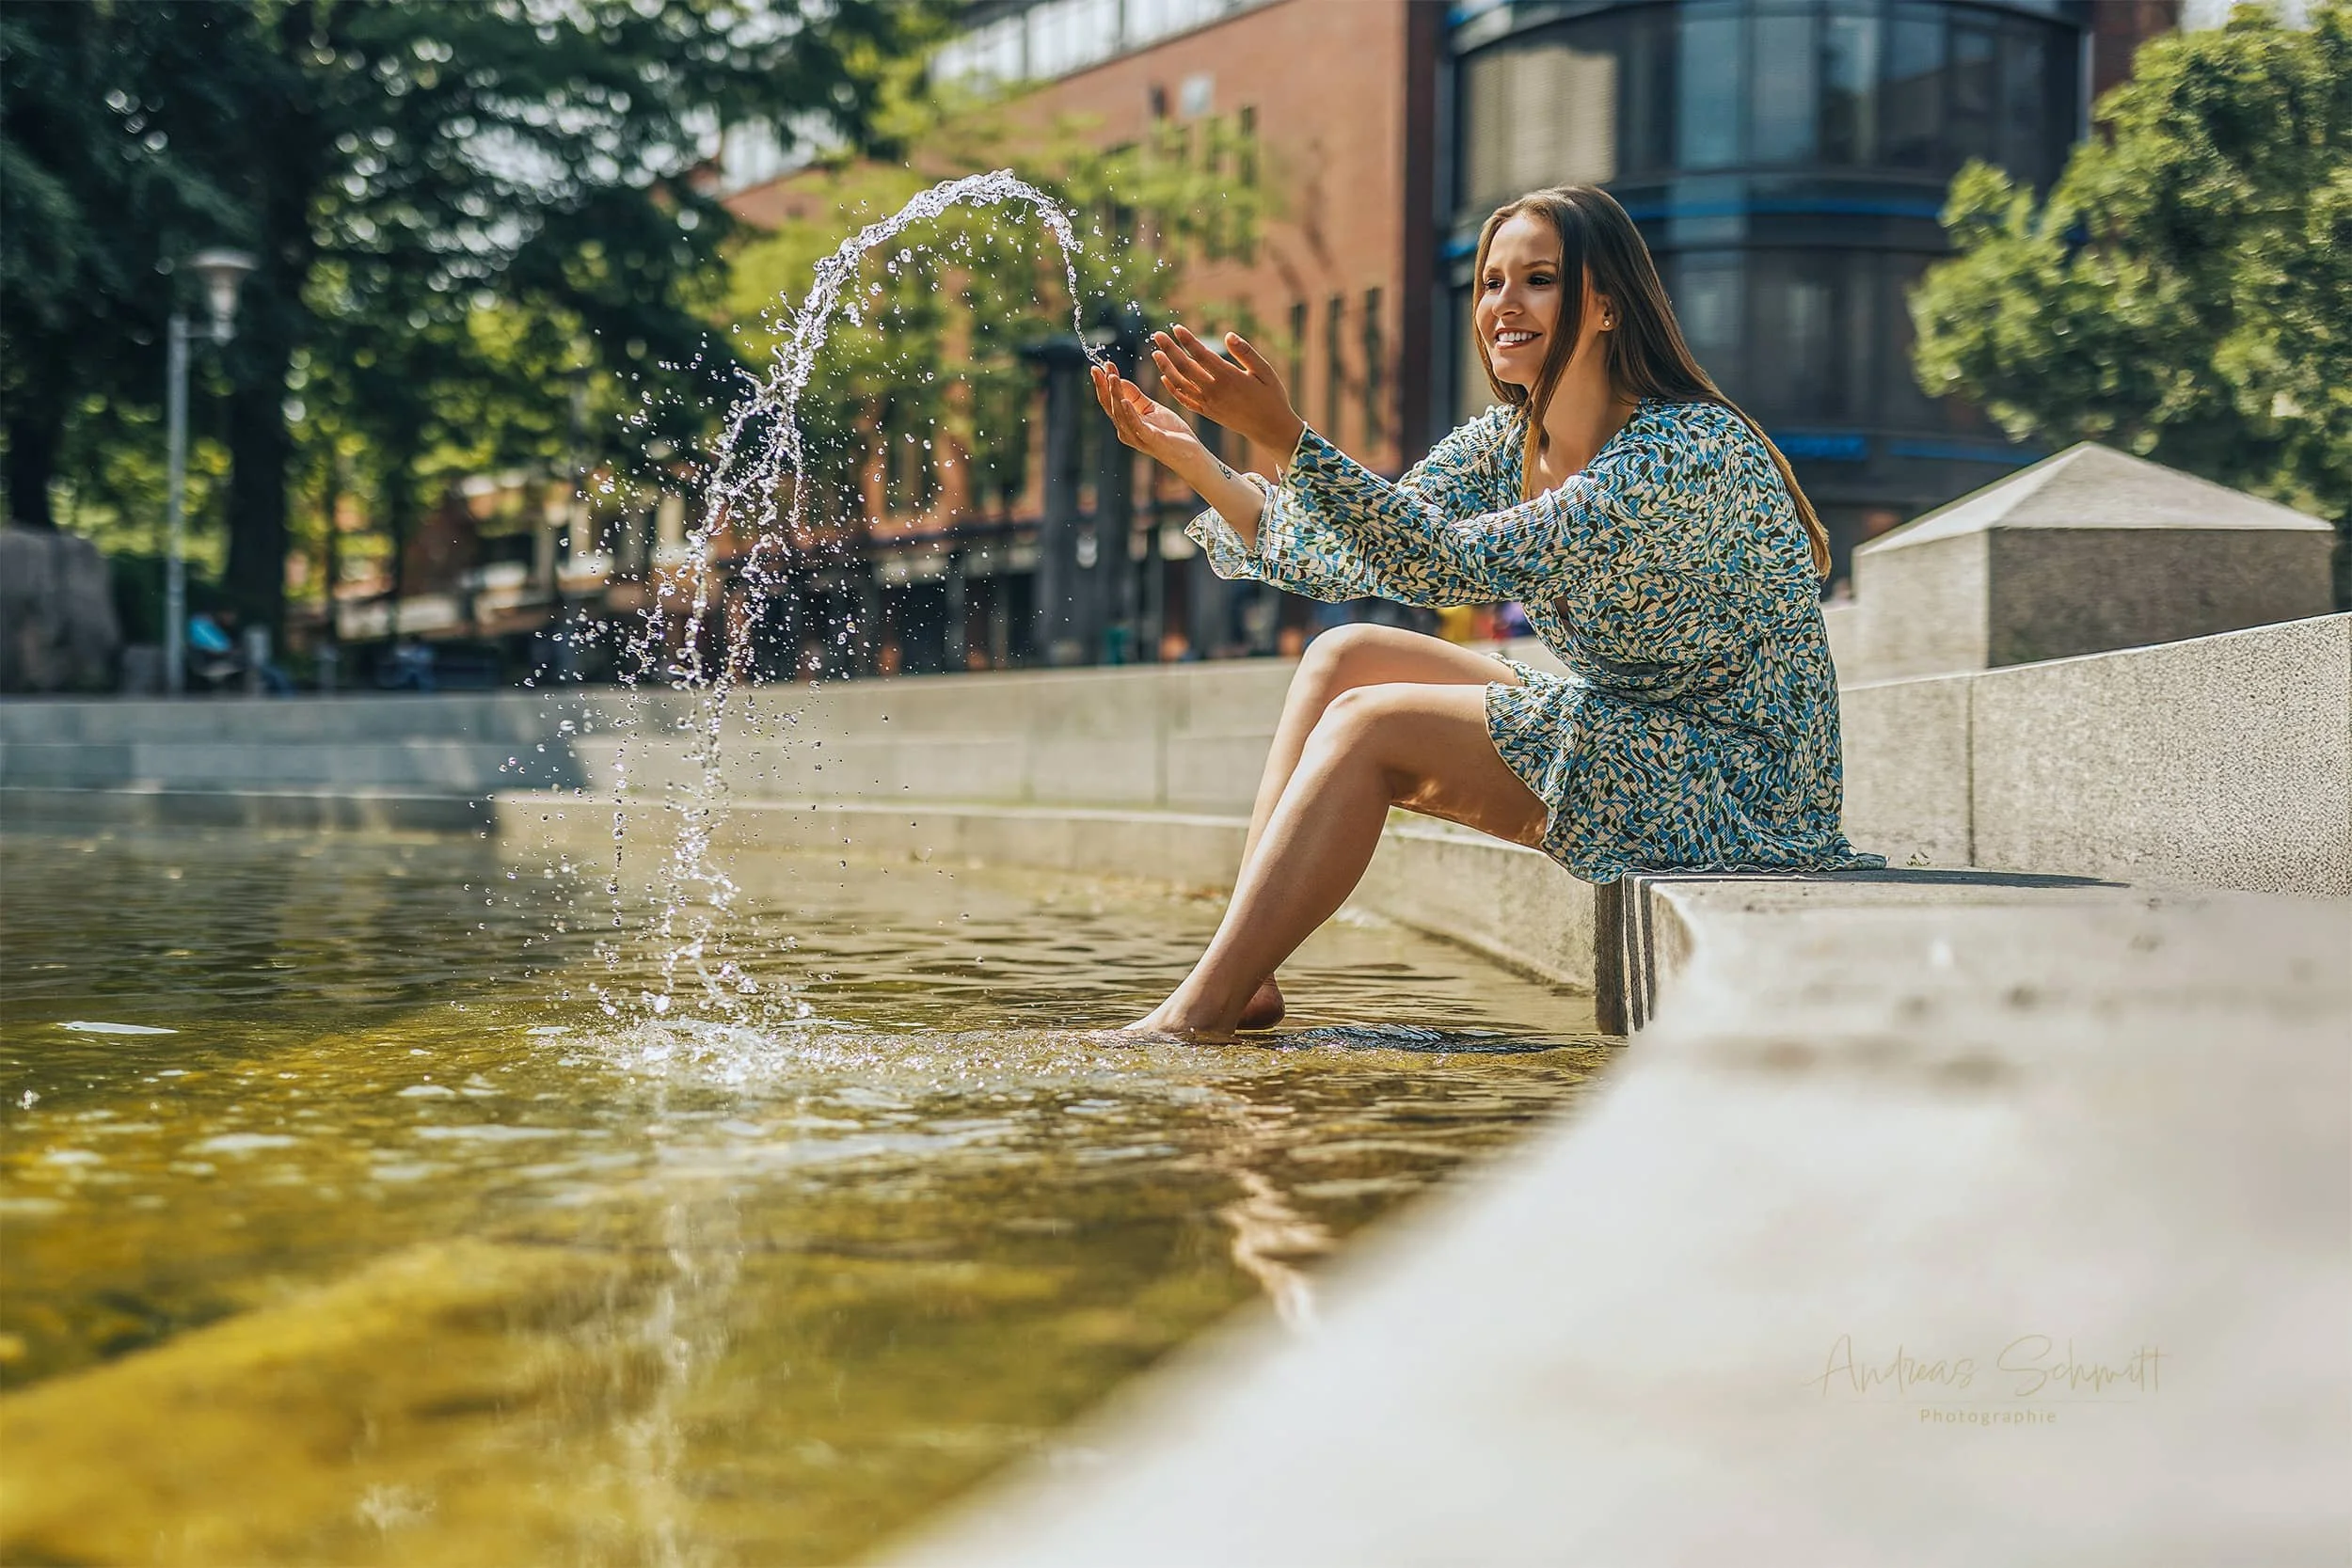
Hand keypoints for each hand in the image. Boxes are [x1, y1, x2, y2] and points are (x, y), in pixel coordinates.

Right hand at [1092, 362, 1207, 476]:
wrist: (1190, 454)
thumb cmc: (1171, 432)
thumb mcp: (1151, 408)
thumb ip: (1135, 396)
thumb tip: (1118, 379)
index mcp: (1126, 423)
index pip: (1110, 401)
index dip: (1103, 384)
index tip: (1098, 366)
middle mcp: (1126, 431)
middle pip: (1110, 406)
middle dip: (1104, 386)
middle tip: (1099, 368)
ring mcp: (1137, 437)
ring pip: (1120, 414)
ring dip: (1115, 394)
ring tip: (1112, 377)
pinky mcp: (1151, 440)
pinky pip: (1137, 425)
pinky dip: (1129, 413)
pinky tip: (1124, 401)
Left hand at [1151, 326, 1305, 457]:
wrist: (1270, 429)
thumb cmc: (1271, 396)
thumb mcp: (1265, 371)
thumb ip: (1246, 353)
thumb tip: (1228, 335)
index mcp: (1229, 377)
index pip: (1201, 355)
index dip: (1187, 340)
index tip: (1176, 327)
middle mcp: (1214, 391)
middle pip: (1185, 367)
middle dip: (1169, 350)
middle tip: (1157, 335)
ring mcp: (1208, 404)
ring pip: (1180, 384)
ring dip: (1166, 368)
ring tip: (1155, 353)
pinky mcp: (1207, 413)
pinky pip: (1184, 400)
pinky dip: (1172, 389)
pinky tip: (1165, 377)